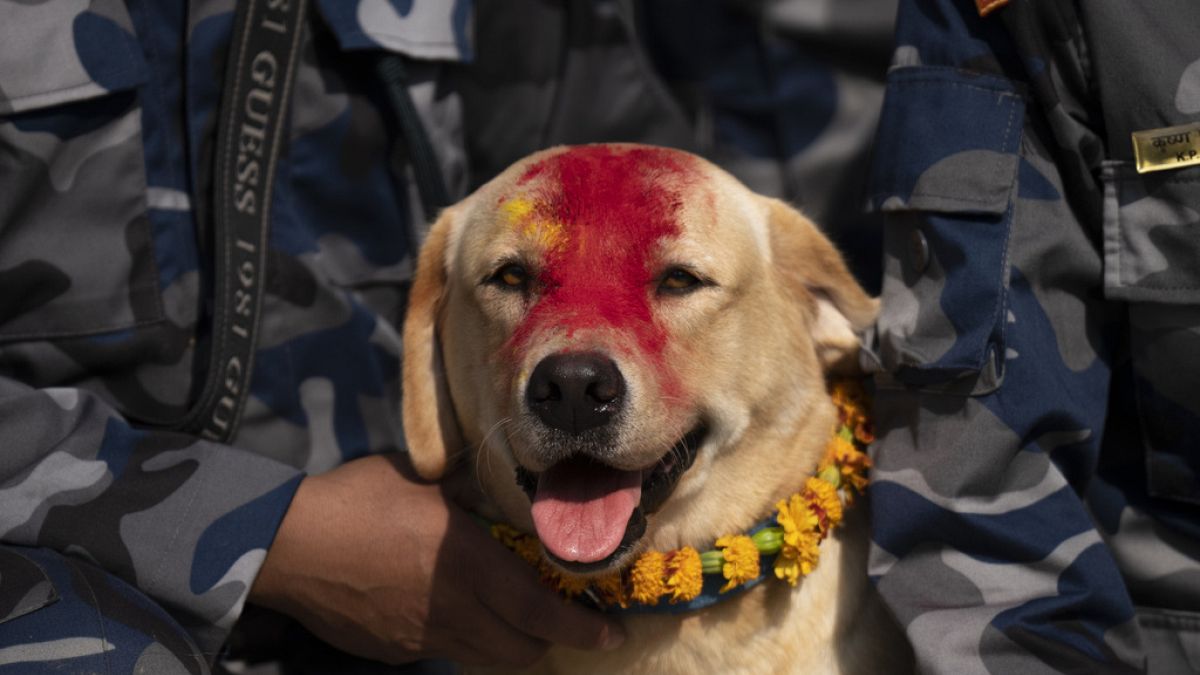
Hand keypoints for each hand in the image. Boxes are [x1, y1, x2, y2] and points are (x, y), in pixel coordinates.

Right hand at [249, 453, 624, 666]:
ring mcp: (422, 637)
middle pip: (522, 650)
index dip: (583, 627)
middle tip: (563, 618)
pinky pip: (446, 652)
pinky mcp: (394, 650)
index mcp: (469, 565)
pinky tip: (453, 609)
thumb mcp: (426, 480)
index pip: (542, 612)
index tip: (613, 631)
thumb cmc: (360, 499)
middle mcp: (454, 611)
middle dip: (552, 640)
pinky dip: (466, 639)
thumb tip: (505, 487)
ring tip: (512, 617)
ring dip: (511, 644)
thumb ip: (473, 489)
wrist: (289, 545)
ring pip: (486, 658)